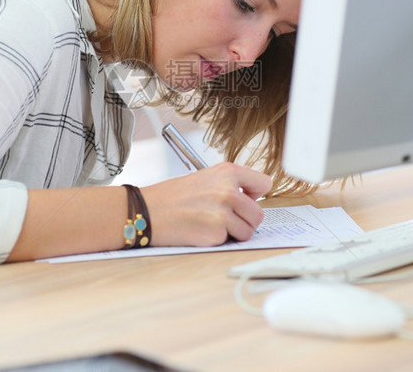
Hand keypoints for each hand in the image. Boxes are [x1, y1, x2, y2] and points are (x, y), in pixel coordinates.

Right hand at [140, 162, 272, 246]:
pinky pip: (230, 241)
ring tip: (211, 224)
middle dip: (246, 220)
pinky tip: (201, 230)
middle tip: (226, 218)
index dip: (256, 194)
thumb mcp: (204, 178)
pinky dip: (218, 240)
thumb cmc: (173, 196)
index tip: (247, 198)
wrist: (147, 211)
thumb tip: (252, 200)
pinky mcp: (216, 233)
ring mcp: (223, 213)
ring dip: (234, 232)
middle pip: (259, 213)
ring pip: (248, 231)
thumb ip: (229, 186)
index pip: (265, 183)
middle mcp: (229, 190)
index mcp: (227, 172)